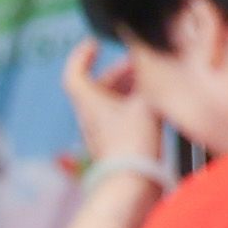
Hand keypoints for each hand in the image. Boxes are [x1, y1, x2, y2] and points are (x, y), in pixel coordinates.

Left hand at [55, 37, 162, 181]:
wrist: (132, 183)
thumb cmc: (132, 144)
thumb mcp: (144, 103)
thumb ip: (149, 81)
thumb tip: (153, 63)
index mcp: (88, 102)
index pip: (74, 74)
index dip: (81, 56)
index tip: (94, 44)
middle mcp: (90, 117)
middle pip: (98, 87)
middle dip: (119, 71)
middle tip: (139, 63)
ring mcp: (101, 132)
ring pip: (111, 102)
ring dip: (129, 88)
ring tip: (150, 82)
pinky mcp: (114, 145)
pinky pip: (120, 117)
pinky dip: (133, 106)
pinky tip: (153, 106)